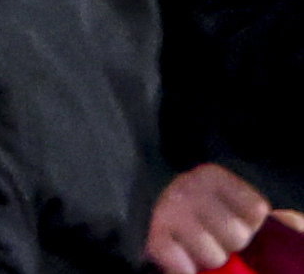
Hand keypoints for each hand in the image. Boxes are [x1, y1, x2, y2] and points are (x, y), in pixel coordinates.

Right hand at [145, 161, 299, 272]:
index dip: (253, 226)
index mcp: (211, 177)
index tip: (240, 225)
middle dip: (231, 244)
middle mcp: (185, 186)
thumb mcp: (241, 211)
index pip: (255, 210)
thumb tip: (287, 221)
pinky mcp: (153, 240)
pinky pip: (181, 263)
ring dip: (210, 259)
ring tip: (201, 252)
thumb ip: (277, 218)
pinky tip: (187, 264)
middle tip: (218, 241)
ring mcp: (166, 212)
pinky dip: (187, 270)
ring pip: (213, 254)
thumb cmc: (208, 222)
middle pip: (237, 235)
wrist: (155, 240)